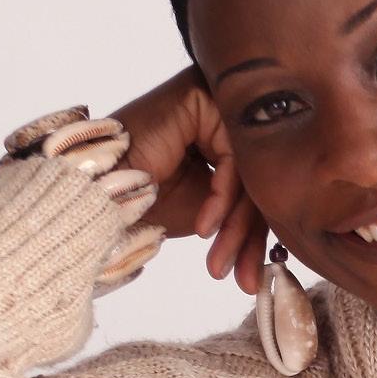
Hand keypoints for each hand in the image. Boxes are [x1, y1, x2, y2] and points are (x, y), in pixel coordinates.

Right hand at [109, 65, 269, 294]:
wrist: (89, 190)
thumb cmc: (139, 200)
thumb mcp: (203, 215)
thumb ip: (241, 216)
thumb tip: (287, 250)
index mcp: (223, 138)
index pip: (252, 189)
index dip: (252, 238)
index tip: (249, 280)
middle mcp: (224, 115)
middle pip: (254, 180)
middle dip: (246, 239)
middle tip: (243, 280)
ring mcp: (216, 102)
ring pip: (248, 173)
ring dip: (234, 228)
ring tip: (220, 265)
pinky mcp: (204, 97)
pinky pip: (233, 158)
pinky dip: (222, 198)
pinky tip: (205, 227)